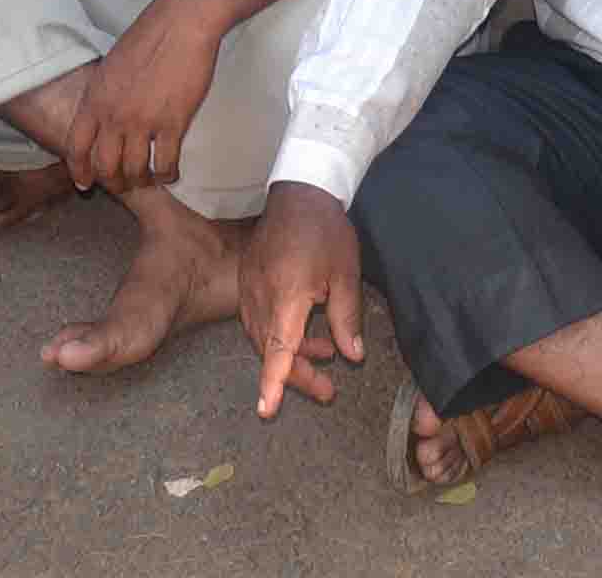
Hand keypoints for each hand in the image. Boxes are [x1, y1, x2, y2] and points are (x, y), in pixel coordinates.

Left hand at [64, 0, 230, 196]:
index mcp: (95, 98)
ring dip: (141, 181)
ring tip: (148, 180)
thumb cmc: (149, 36)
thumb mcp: (111, 65)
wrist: (182, 21)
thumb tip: (102, 116)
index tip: (85, 183)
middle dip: (113, 182)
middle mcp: (113, 115)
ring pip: (135, 170)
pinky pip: (165, 163)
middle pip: (105, 166)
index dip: (79, 170)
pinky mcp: (173, 123)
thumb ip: (103, 95)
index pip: (76, 146)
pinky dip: (167, 174)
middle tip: (123, 185)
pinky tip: (170, 173)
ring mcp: (142, 121)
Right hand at [241, 180, 367, 416]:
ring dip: (290, 354)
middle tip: (327, 392)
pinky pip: (260, 319)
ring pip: (264, 337)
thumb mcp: (346, 274)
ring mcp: (250, 289)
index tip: (266, 410)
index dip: (273, 382)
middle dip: (297, 376)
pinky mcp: (248, 281)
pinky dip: (281, 334)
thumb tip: (353, 356)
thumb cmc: (325, 231)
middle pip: (271, 350)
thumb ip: (346, 318)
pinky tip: (307, 335)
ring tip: (325, 357)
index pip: (277, 350)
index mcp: (286, 297)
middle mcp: (260, 297)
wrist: (299, 192)